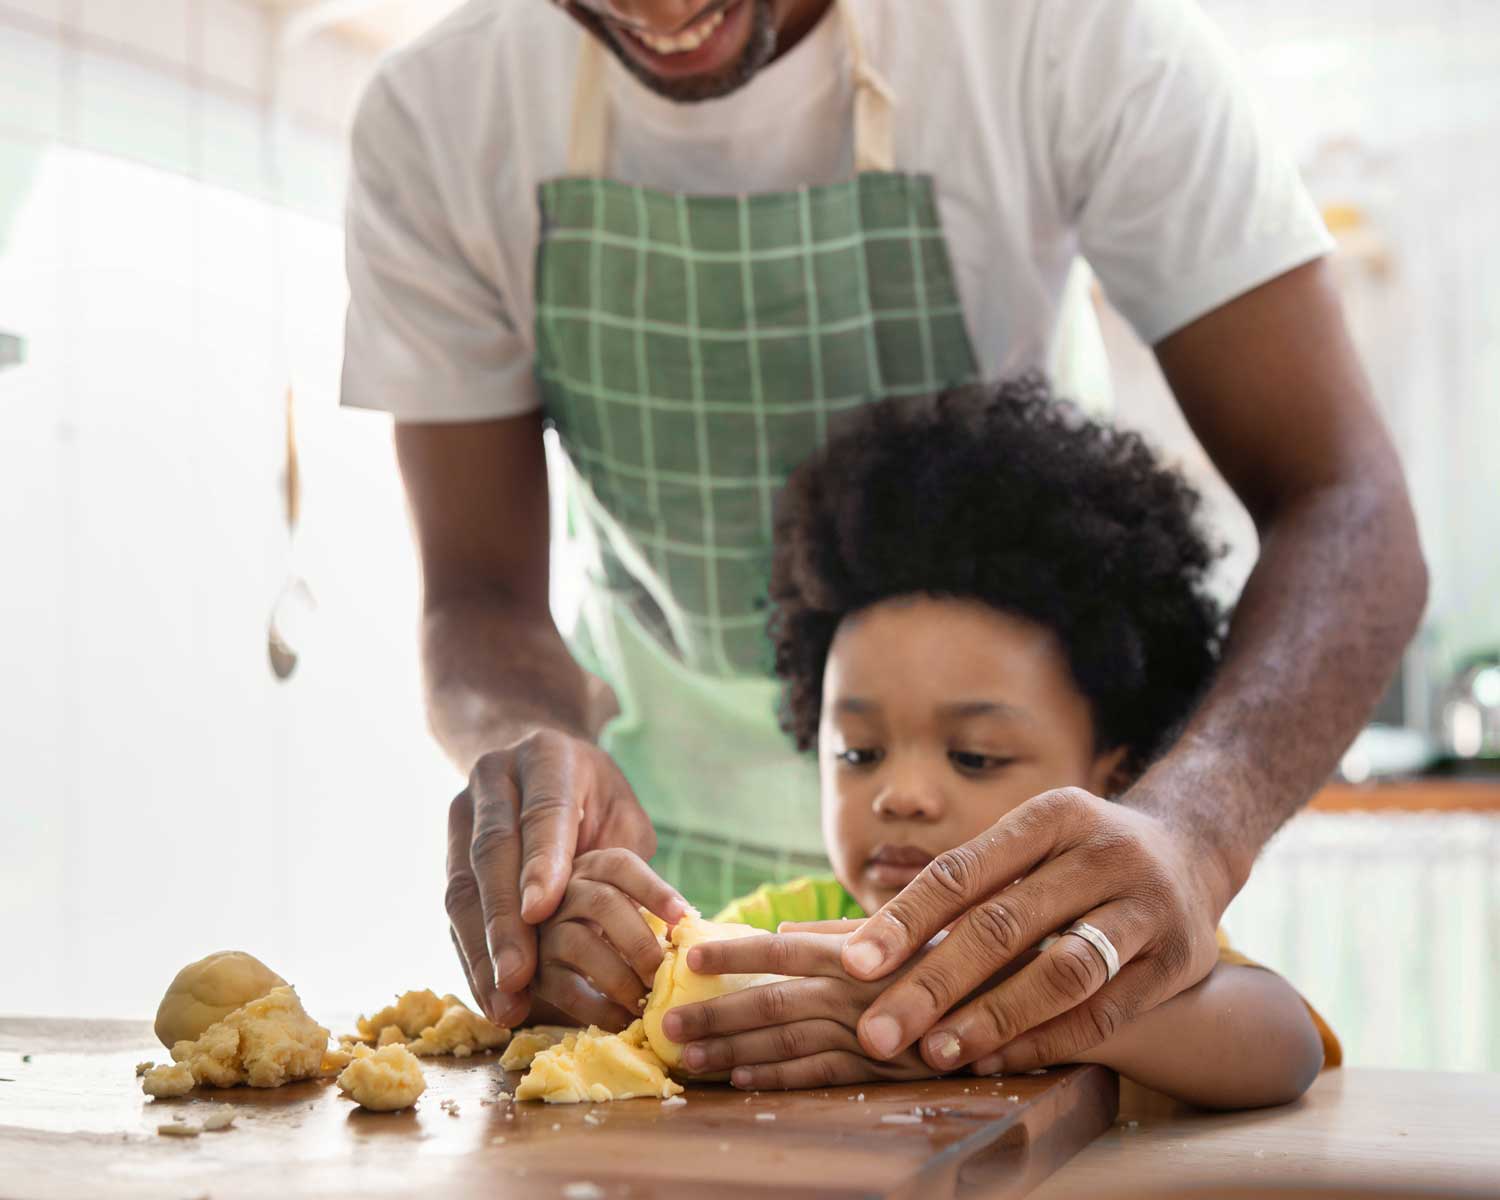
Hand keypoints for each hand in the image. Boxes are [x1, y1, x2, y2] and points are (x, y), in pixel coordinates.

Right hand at [445, 729, 680, 1026]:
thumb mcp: (620, 808)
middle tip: (517, 974)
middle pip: (494, 852)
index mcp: (547, 757)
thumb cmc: (592, 794)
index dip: (541, 862)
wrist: (534, 760)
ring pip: (463, 883)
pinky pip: (454, 908)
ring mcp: (464, 814)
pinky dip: (472, 955)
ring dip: (481, 947)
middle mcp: (495, 780)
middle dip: (504, 918)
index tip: (541, 911)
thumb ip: (620, 855)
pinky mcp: (448, 850)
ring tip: (504, 997)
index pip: (544, 810)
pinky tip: (490, 994)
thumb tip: (635, 926)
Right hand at [534, 849, 685, 1029]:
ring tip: (648, 999)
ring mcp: (546, 930)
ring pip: (582, 944)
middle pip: (602, 903)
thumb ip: (654, 906)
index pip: (621, 866)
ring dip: (620, 977)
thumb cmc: (617, 922)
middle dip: (638, 942)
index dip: (654, 890)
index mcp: (592, 867)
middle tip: (663, 972)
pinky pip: (567, 989)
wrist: (572, 951)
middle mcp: (563, 891)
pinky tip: (625, 1018)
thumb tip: (687, 927)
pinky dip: (600, 1007)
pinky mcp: (538, 972)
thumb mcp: (632, 901)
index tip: (684, 916)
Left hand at [658, 932, 931, 1089]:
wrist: (1012, 1001)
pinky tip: (741, 1081)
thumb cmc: (952, 957)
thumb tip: (782, 935)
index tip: (687, 954)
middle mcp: (856, 991)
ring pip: (787, 1045)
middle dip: (715, 1014)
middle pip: (771, 1003)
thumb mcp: (899, 933)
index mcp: (856, 952)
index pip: (781, 951)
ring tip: (690, 1056)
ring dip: (733, 1052)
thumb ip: (839, 936)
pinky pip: (819, 1078)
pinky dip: (777, 1080)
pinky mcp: (882, 1072)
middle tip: (667, 1022)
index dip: (732, 952)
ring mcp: (868, 1034)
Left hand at [838, 787, 1228, 1074]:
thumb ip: (960, 889)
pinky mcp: (1179, 959)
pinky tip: (996, 1060)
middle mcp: (1102, 852)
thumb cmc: (1075, 858)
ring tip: (935, 1053)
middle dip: (932, 984)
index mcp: (1052, 816)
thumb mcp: (1028, 845)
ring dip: (992, 1018)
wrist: (1192, 851)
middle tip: (877, 1033)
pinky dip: (1046, 1040)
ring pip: (1060, 972)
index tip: (852, 966)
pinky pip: (1104, 1011)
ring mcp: (1146, 904)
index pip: (962, 871)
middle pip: (1003, 925)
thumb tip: (853, 944)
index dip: (904, 921)